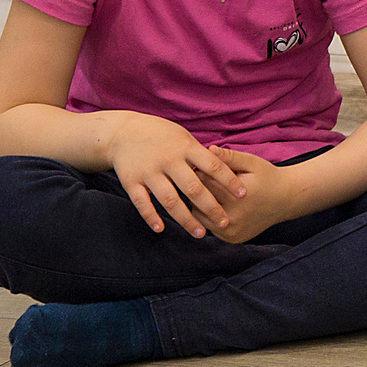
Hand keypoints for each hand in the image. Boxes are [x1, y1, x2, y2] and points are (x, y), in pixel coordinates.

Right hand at [106, 116, 246, 238]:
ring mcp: (148, 172)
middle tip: (225, 222)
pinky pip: (142, 203)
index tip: (243, 195)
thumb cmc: (162, 136)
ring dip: (186, 219)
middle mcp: (168, 160)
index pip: (213, 166)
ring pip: (169, 201)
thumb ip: (201, 155)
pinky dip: (151, 217)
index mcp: (186, 148)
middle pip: (193, 188)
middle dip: (211, 207)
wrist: (122, 132)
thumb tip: (227, 170)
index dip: (229, 181)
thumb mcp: (184, 137)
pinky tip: (162, 229)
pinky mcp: (130, 181)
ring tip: (200, 234)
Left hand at [202, 147, 299, 244]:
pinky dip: (209, 217)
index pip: (203, 183)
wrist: (286, 200)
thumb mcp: (252, 163)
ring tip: (208, 193)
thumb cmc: (268, 177)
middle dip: (198, 189)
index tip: (202, 167)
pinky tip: (216, 206)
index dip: (200, 172)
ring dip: (200, 205)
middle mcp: (233, 218)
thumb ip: (230, 157)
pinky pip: (210, 227)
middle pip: (198, 201)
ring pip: (200, 217)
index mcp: (236, 197)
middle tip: (202, 180)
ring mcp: (232, 231)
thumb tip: (209, 149)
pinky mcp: (232, 238)